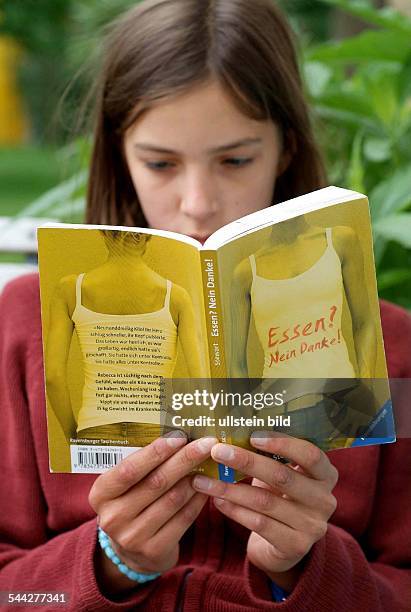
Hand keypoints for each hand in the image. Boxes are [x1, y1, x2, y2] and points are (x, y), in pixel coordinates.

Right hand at [89, 433, 217, 593]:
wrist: (130, 552)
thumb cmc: (131, 504)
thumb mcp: (125, 485)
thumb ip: (143, 465)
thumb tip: (178, 437)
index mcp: (101, 494)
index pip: (129, 469)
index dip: (155, 452)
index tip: (179, 437)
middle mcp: (113, 517)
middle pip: (156, 482)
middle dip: (184, 459)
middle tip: (206, 443)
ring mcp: (133, 537)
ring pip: (173, 499)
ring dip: (195, 479)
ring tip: (208, 463)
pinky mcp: (154, 551)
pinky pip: (183, 519)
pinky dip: (198, 500)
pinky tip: (207, 487)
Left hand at [191, 431, 337, 590]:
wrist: (284, 545)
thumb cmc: (281, 497)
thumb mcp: (282, 474)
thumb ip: (270, 456)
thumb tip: (233, 430)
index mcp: (326, 474)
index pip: (310, 454)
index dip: (283, 444)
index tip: (252, 436)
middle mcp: (324, 500)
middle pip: (282, 476)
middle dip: (247, 461)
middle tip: (217, 451)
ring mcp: (312, 525)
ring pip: (265, 501)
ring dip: (230, 488)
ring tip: (204, 479)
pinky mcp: (295, 546)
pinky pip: (259, 523)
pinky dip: (234, 510)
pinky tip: (217, 500)